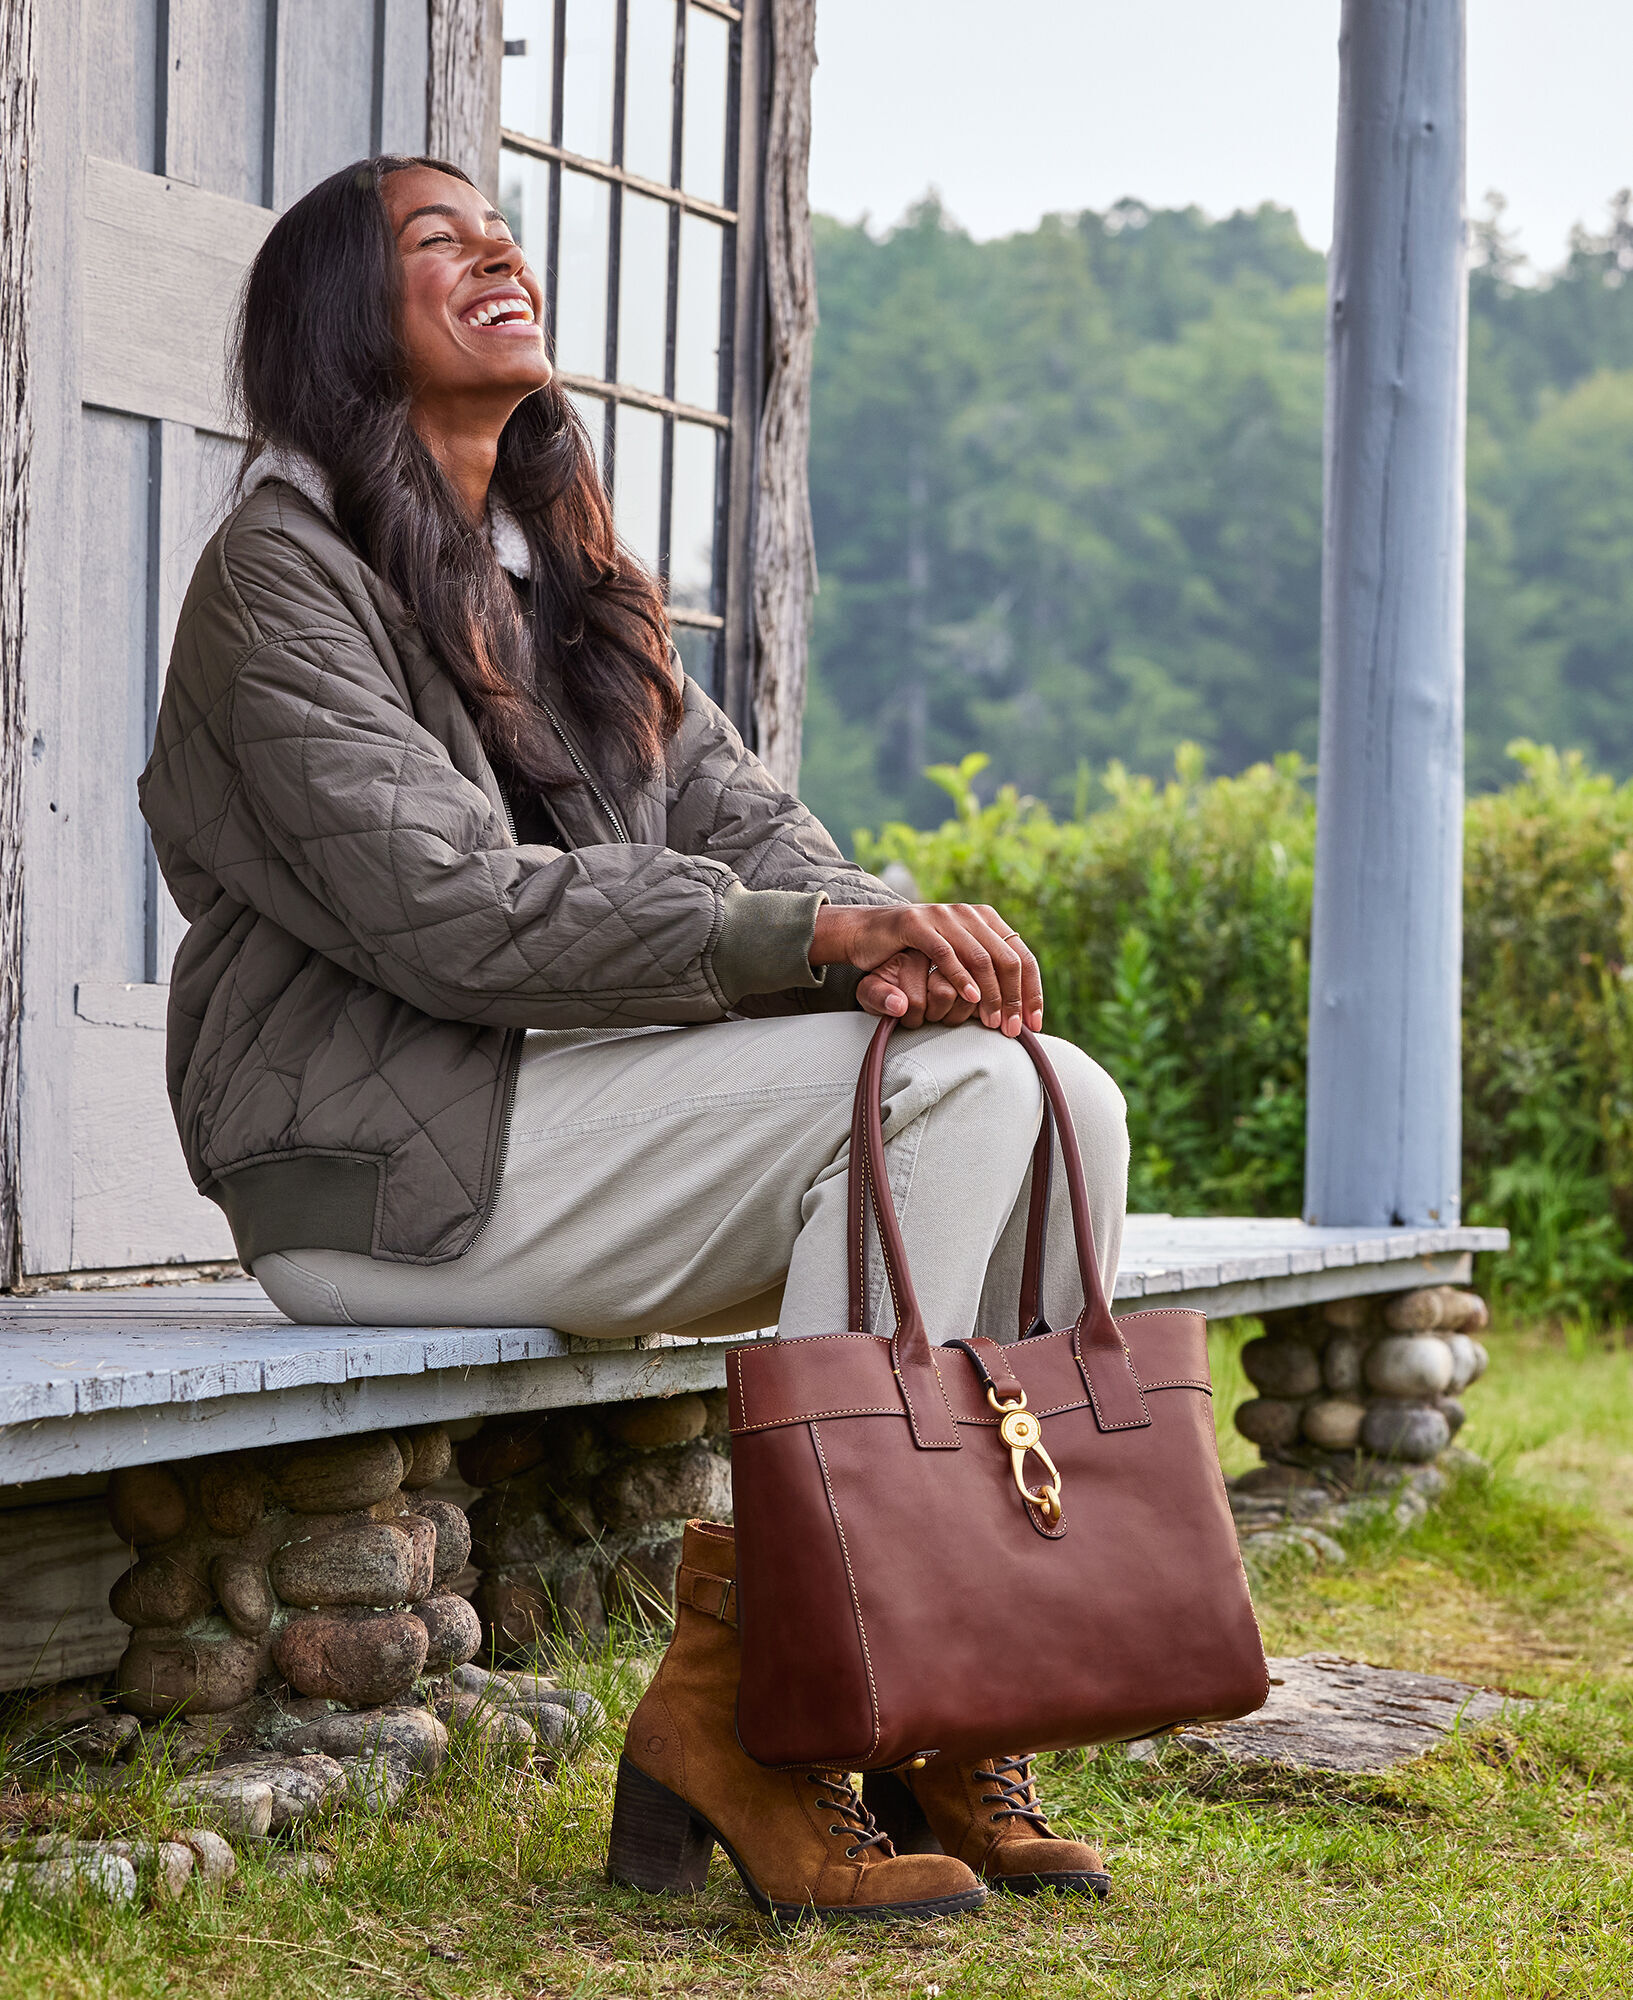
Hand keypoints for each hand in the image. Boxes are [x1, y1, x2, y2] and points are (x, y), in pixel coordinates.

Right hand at [812, 903, 1042, 1035]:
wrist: (866, 933)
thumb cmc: (913, 953)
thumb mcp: (955, 959)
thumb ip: (984, 973)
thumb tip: (1018, 1005)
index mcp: (985, 919)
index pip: (1022, 956)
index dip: (1032, 991)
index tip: (1034, 1023)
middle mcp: (969, 913)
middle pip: (1007, 959)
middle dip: (1014, 998)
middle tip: (1012, 1029)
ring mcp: (943, 916)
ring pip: (980, 958)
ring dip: (991, 994)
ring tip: (993, 1021)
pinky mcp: (916, 923)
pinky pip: (946, 953)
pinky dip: (961, 978)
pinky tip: (970, 999)